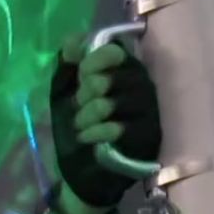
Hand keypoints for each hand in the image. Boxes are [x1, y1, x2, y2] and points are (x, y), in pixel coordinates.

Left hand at [50, 37, 161, 212]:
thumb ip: (67, 66)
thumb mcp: (64, 95)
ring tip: (81, 126)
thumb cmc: (77, 130)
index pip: (115, 52)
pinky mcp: (148, 139)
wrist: (81, 173)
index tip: (81, 78)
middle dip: (85, 94)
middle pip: (110, 77)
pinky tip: (88, 139)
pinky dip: (94, 133)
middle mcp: (143, 89)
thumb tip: (73, 40)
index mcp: (125, 73)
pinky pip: (117, 128)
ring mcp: (149, 114)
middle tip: (81, 107)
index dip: (92, 63)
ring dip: (86, 116)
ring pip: (111, 103)